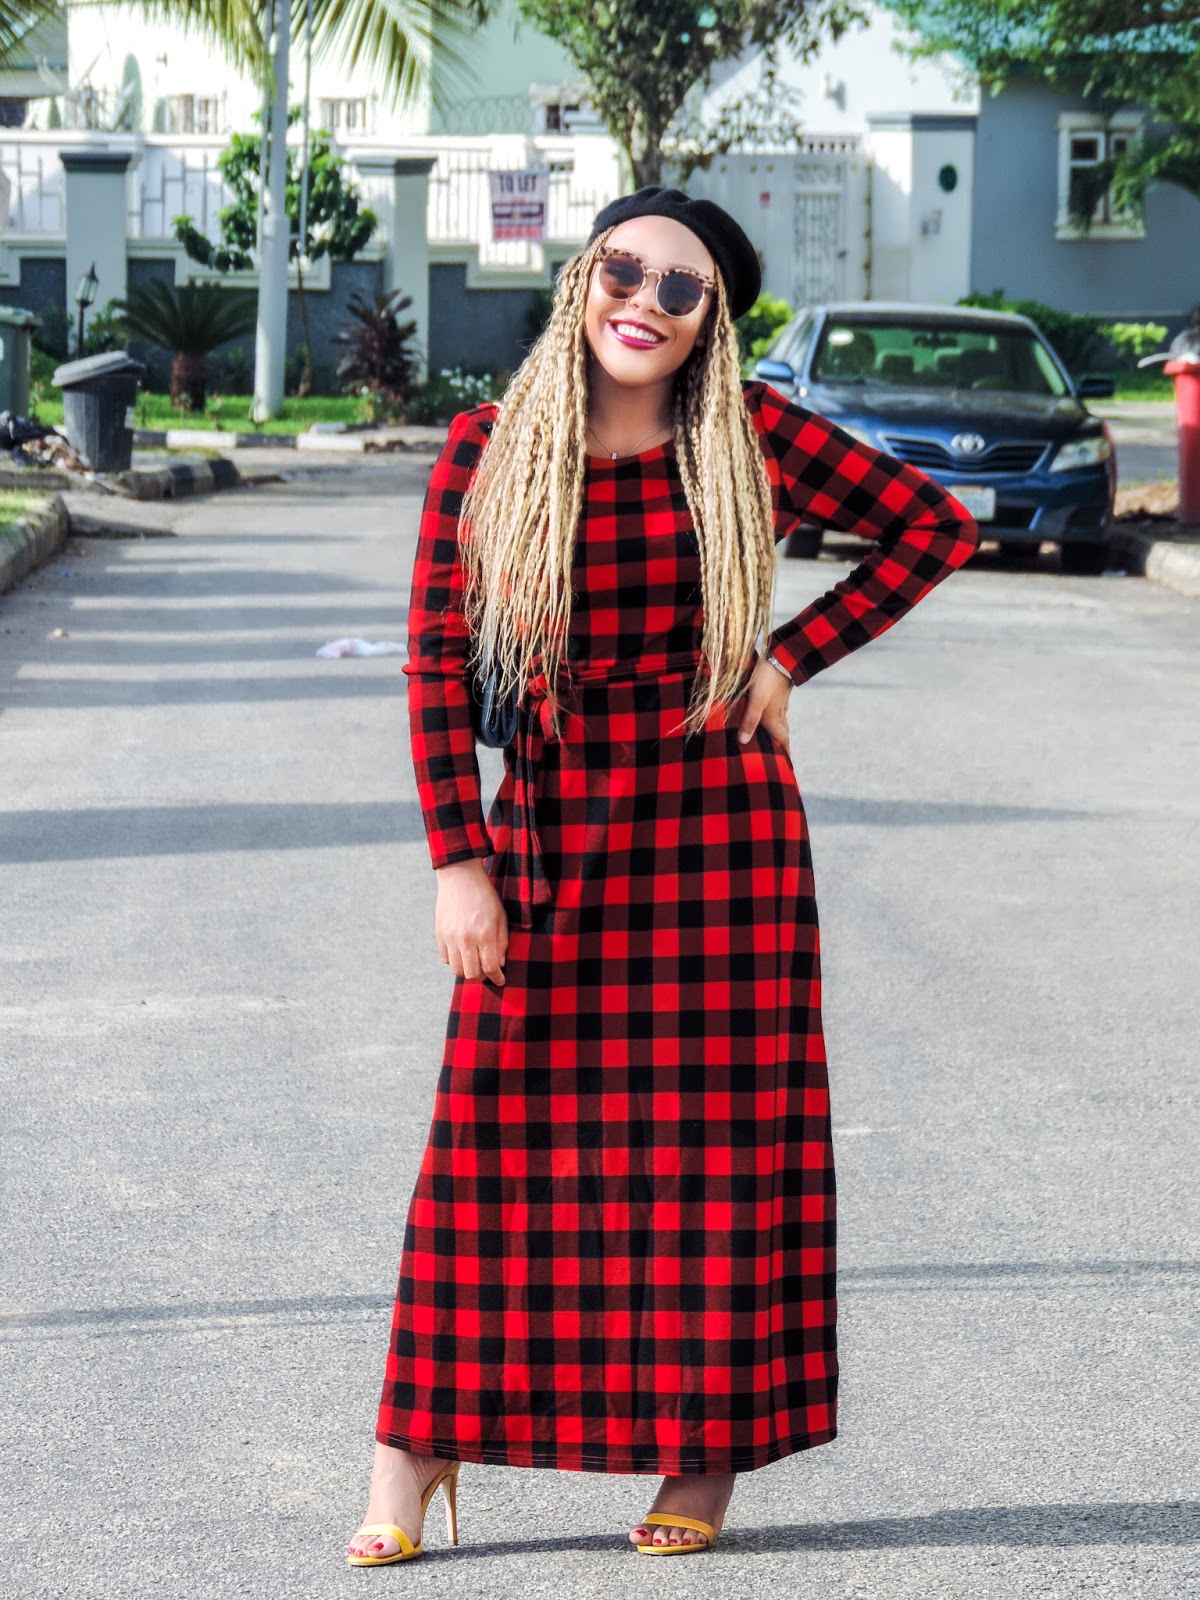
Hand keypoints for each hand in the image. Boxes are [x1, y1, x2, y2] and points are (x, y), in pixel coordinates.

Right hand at [434, 859, 507, 983]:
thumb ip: (502, 942)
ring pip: (457, 970)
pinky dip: (454, 961)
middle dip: (482, 977)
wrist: (460, 878)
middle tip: (487, 972)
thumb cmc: (484, 896)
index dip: (497, 978)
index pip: (490, 967)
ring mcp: (450, 938)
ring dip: (467, 971)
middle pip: (472, 974)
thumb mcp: (500, 916)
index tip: (500, 980)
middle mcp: (466, 939)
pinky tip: (462, 953)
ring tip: (474, 964)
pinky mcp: (439, 934)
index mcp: (484, 934)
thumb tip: (500, 964)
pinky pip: (445, 959)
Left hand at [732, 658, 792, 752]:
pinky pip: (780, 708)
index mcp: (773, 717)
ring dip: (780, 729)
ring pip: (782, 720)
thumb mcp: (756, 700)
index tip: (787, 763)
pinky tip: (774, 711)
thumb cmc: (766, 679)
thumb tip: (743, 742)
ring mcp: (781, 701)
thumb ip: (750, 720)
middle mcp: (779, 712)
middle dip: (782, 743)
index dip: (785, 751)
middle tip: (781, 753)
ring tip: (775, 736)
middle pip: (783, 731)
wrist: (780, 656)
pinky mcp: (780, 691)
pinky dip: (778, 715)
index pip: (782, 739)